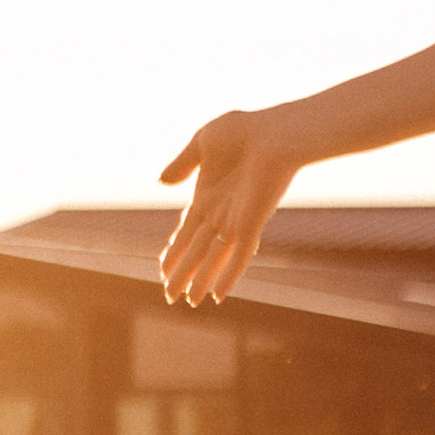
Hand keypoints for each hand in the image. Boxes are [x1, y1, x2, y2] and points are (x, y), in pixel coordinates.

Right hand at [157, 109, 305, 305]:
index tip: (163, 267)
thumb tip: (161, 183)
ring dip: (197, 280)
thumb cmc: (243, 131)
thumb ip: (182, 164)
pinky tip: (216, 296)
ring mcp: (236, 220)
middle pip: (197, 250)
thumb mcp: (202, 143)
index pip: (188, 230)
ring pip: (212, 258)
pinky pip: (237, 256)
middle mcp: (221, 212)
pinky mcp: (251, 224)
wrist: (274, 132)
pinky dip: (226, 276)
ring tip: (186, 303)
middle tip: (170, 296)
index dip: (175, 250)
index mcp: (208, 195)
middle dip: (182, 272)